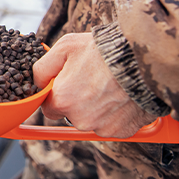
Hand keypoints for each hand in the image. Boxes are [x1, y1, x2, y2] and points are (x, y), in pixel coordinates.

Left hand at [33, 33, 156, 137]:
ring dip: (96, 108)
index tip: (69, 83)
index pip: (49, 107)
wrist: (143, 58)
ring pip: (91, 120)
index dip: (58, 94)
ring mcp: (102, 127)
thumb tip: (36, 82)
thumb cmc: (103, 50)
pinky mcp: (121, 131)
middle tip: (91, 81)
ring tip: (108, 86)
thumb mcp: (64, 47)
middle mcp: (80, 119)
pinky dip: (115, 114)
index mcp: (62, 101)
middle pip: (70, 115)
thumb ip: (42, 68)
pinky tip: (120, 96)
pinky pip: (111, 125)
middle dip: (77, 101)